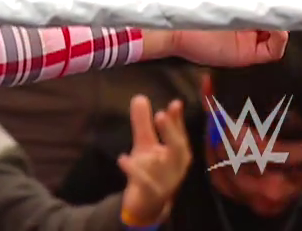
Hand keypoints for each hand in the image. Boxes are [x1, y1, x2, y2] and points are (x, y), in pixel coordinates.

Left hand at [118, 95, 190, 224]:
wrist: (147, 205)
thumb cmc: (149, 171)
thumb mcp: (144, 145)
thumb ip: (143, 123)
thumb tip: (140, 97)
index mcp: (176, 155)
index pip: (180, 135)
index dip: (177, 120)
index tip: (175, 103)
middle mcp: (175, 167)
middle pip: (179, 150)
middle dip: (172, 132)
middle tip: (161, 114)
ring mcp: (165, 181)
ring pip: (164, 167)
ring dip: (156, 152)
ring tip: (144, 140)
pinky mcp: (150, 193)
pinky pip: (144, 182)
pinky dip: (134, 170)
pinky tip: (122, 158)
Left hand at [147, 0, 289, 67]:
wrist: (169, 13)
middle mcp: (246, 18)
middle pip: (278, 15)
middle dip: (290, 5)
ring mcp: (246, 36)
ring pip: (280, 33)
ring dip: (286, 22)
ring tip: (279, 10)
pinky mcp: (244, 53)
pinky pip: (273, 51)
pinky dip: (280, 40)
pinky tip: (276, 27)